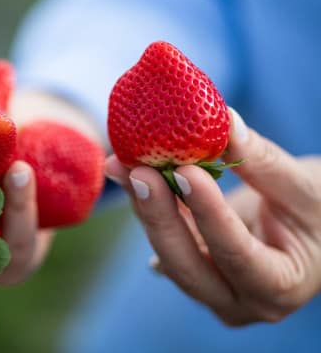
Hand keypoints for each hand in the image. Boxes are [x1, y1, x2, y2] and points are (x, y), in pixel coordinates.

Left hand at [105, 107, 320, 324]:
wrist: (306, 227)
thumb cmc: (316, 209)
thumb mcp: (302, 186)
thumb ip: (262, 160)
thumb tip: (223, 121)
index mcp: (279, 287)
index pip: (238, 255)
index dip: (209, 213)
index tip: (186, 170)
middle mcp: (237, 300)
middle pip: (187, 265)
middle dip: (159, 215)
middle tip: (139, 171)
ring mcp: (208, 288)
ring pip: (166, 251)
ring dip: (143, 206)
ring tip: (121, 164)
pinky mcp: (188, 265)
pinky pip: (163, 236)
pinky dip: (146, 203)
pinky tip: (124, 172)